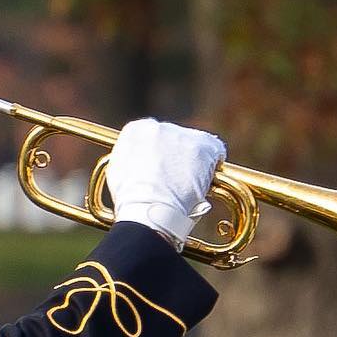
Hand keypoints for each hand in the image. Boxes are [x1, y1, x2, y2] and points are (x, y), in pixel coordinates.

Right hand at [107, 119, 225, 249]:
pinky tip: (210, 178)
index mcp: (135, 132)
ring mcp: (181, 136)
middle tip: (179, 178)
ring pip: (195, 143)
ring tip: (193, 183)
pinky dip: (215, 162)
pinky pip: (215, 149)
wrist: (149, 209)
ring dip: (195, 161)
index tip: (164, 167)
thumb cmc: (133, 202)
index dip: (160, 154)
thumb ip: (132, 163)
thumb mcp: (121, 176)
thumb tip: (143, 167)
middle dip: (178, 156)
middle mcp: (158, 127)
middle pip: (175, 138)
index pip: (153, 136)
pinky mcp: (202, 147)